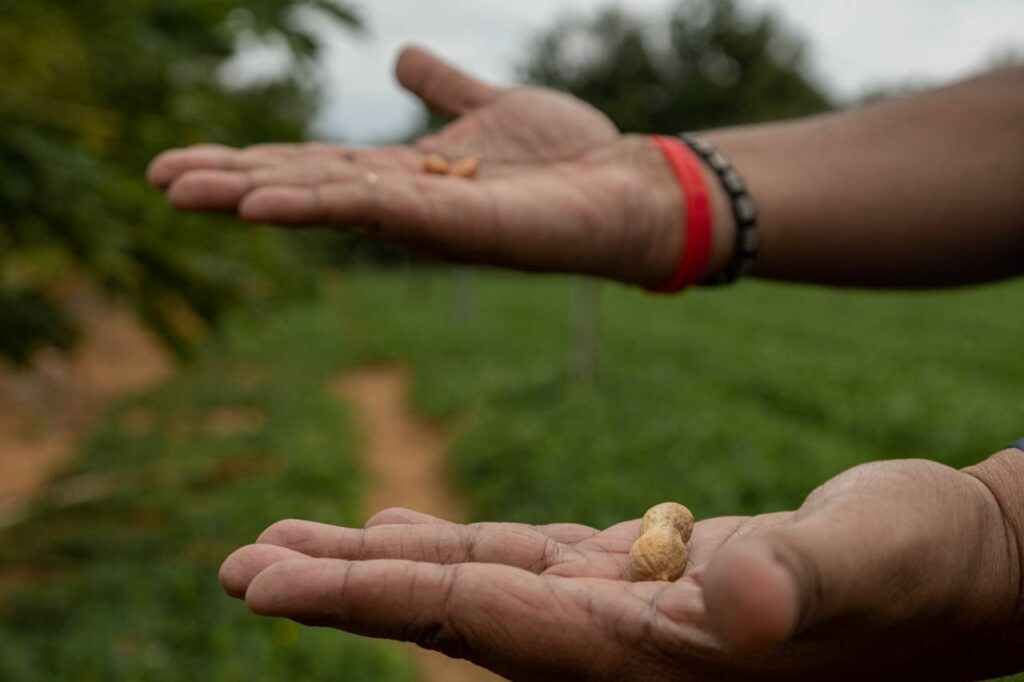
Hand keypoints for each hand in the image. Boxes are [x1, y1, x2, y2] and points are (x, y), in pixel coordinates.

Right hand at [146, 48, 683, 284]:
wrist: (628, 183)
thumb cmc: (567, 153)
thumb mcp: (491, 104)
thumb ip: (446, 87)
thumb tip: (402, 56)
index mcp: (406, 174)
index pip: (313, 167)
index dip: (250, 164)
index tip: (183, 162)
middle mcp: (407, 203)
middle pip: (306, 189)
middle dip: (232, 184)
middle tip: (159, 179)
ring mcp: (430, 220)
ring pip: (330, 204)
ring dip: (257, 197)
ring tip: (188, 192)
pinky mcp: (461, 226)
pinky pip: (383, 212)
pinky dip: (323, 206)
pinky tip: (268, 204)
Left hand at [220, 457, 1021, 680]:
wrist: (954, 569)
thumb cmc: (926, 566)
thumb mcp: (871, 561)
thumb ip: (798, 581)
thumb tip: (737, 592)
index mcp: (646, 651)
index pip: (479, 623)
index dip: (369, 599)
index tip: (268, 582)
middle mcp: (615, 644)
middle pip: (449, 614)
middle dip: (341, 591)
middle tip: (242, 570)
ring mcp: (621, 612)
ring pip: (472, 585)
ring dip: (381, 565)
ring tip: (293, 549)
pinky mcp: (637, 578)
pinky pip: (519, 564)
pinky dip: (453, 548)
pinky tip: (405, 530)